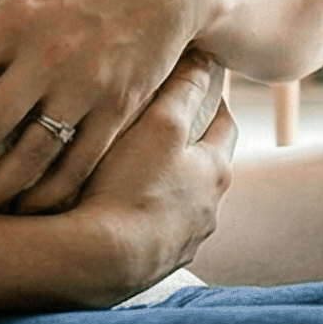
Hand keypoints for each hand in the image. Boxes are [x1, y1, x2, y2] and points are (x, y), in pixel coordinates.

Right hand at [63, 59, 237, 293]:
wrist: (97, 262)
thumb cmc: (130, 187)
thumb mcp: (159, 125)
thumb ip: (184, 89)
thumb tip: (207, 57)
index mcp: (216, 173)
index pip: (225, 126)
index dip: (212, 102)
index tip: (196, 86)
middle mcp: (210, 210)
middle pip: (207, 168)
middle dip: (192, 146)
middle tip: (165, 127)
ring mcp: (185, 242)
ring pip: (185, 203)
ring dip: (170, 186)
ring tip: (138, 171)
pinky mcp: (157, 266)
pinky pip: (158, 233)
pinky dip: (148, 218)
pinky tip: (123, 212)